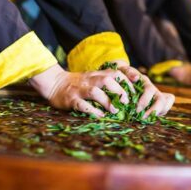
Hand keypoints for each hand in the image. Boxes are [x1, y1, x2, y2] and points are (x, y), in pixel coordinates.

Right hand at [29, 63, 173, 117]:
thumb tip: (127, 91)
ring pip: (95, 92)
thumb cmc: (77, 83)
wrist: (54, 83)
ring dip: (107, 101)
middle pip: (107, 80)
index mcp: (96, 75)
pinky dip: (92, 111)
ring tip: (115, 111)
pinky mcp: (71, 99)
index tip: (137, 89)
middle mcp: (89, 80)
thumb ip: (106, 81)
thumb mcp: (92, 77)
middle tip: (127, 103)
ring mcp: (79, 89)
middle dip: (119, 91)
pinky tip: (99, 116)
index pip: (115, 73)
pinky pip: (82, 104)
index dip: (127, 79)